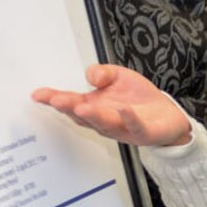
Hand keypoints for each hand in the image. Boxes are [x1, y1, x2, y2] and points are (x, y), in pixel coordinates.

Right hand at [32, 65, 191, 146]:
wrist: (167, 116)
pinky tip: (124, 110)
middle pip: (83, 115)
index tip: (38, 94)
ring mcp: (122, 128)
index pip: (70, 102)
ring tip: (82, 107)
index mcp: (94, 106)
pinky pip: (135, 126)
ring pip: (105, 123)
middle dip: (69, 107)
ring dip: (93, 116)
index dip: (53, 99)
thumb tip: (91, 76)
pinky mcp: (143, 133)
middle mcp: (103, 120)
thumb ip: (103, 73)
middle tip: (57, 100)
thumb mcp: (119, 76)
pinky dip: (129, 119)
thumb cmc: (138, 99)